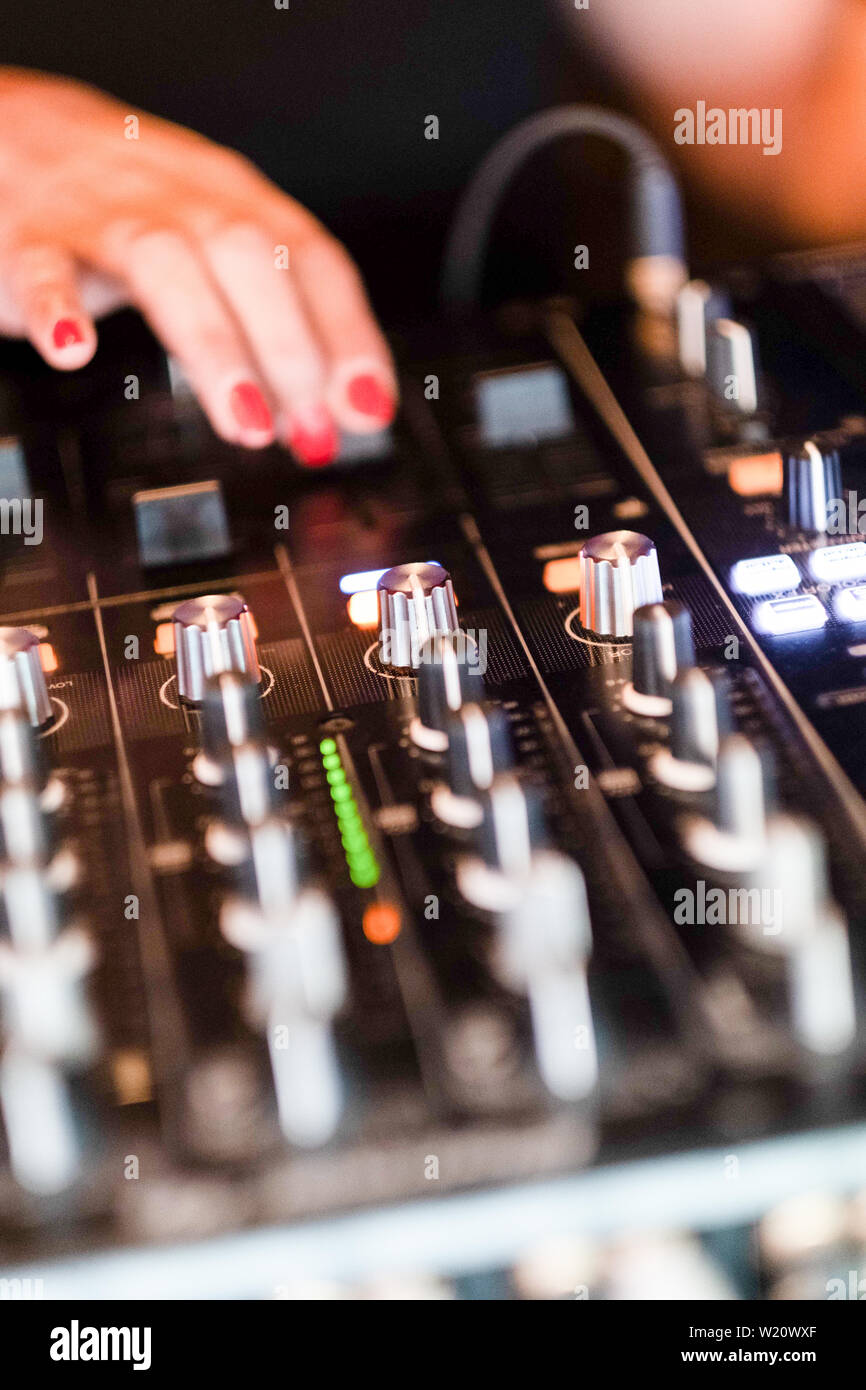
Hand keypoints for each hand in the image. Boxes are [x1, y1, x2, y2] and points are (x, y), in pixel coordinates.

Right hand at [0, 68, 396, 463]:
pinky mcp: (35, 238)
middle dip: (290, 351)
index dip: (350, 335)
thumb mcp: (224, 258)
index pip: (314, 261)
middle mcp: (183, 200)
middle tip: (311, 430)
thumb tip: (332, 418)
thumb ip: (279, 337)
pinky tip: (75, 349)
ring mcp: (106, 215)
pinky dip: (60, 307)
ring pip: (167, 266)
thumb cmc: (144, 212)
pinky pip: (47, 268)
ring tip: (245, 421)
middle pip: (250, 260)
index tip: (369, 406)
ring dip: (214, 347)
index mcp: (242, 204)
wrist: (22, 137)